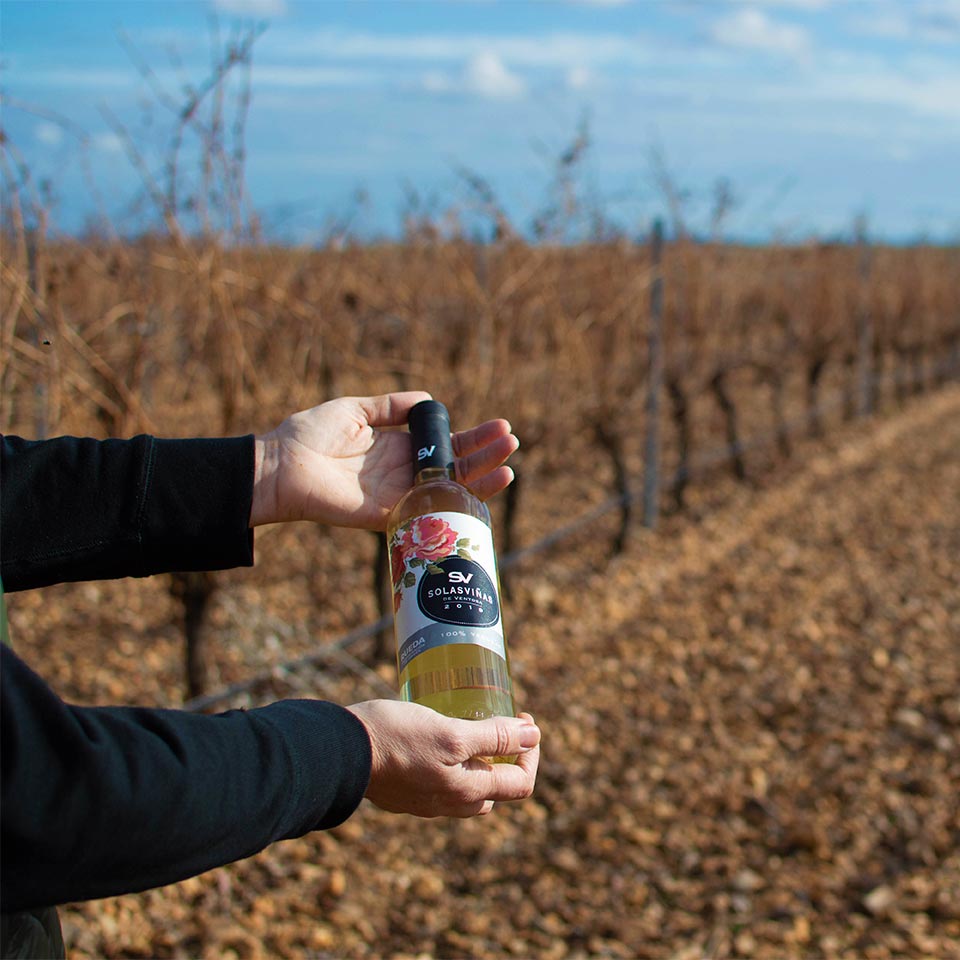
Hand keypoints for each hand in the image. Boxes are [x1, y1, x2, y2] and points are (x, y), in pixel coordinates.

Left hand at [250, 392, 519, 529]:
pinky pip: (426, 512)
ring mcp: (399, 495)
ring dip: (481, 479)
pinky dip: (452, 505)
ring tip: (508, 465)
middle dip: (485, 455)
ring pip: (449, 490)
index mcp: (400, 447)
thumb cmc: (310, 434)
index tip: (499, 426)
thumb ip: (391, 406)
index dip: (473, 437)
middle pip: (456, 467)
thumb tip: (428, 400)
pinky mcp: (387, 515)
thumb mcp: (355, 409)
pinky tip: (479, 492)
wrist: (280, 465)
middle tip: (511, 442)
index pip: (447, 444)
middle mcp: (405, 472)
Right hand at [346, 700, 540, 817]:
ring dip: (477, 761)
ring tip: (469, 727)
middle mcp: (448, 804)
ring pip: (467, 787)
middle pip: (496, 789)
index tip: (522, 718)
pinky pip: (439, 782)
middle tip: (498, 722)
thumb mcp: (451, 732)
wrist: (339, 750)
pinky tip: (437, 736)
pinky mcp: (404, 792)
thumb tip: (533, 736)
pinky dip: (450, 763)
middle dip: (506, 757)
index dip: (530, 751)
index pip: (520, 783)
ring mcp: (424, 801)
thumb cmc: (397, 737)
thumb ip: (493, 736)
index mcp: (466, 792)